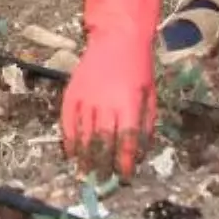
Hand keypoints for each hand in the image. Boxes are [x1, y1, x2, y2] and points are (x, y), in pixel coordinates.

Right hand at [60, 0, 162, 180]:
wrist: (117, 38)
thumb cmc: (139, 68)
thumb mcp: (151, 95)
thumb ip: (146, 125)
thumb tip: (139, 154)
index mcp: (129, 104)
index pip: (126, 141)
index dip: (125, 162)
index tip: (124, 176)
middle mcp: (107, 102)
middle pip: (103, 142)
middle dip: (103, 164)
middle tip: (103, 180)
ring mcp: (87, 97)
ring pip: (83, 134)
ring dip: (85, 157)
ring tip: (86, 173)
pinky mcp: (72, 92)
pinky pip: (68, 121)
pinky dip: (68, 139)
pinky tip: (71, 153)